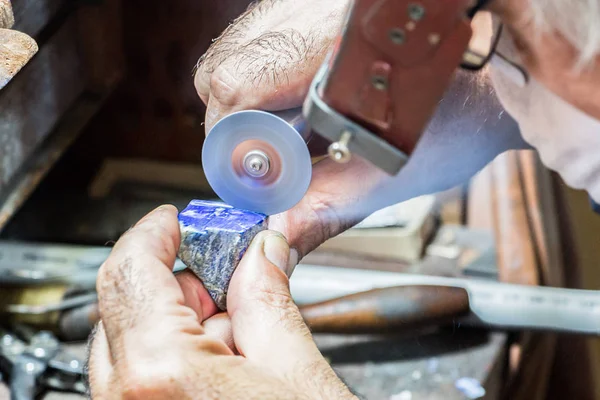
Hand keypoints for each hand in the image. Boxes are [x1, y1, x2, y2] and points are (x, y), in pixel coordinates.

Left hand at [87, 205, 355, 399]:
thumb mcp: (297, 372)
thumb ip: (268, 299)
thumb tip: (262, 252)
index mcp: (163, 374)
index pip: (131, 269)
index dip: (155, 232)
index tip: (175, 219)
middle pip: (126, 304)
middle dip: (178, 280)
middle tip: (227, 272)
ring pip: (130, 342)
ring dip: (177, 320)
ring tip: (237, 330)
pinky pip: (137, 379)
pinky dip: (172, 356)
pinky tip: (222, 364)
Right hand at [195, 0, 525, 261]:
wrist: (494, 81)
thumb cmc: (461, 118)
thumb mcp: (387, 174)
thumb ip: (323, 209)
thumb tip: (276, 238)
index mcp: (332, 50)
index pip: (235, 89)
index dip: (231, 143)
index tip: (250, 178)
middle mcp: (310, 14)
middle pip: (222, 69)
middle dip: (233, 125)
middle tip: (268, 160)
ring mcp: (307, 5)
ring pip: (234, 53)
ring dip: (247, 104)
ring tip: (291, 133)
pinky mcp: (311, 7)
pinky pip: (260, 42)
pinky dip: (265, 82)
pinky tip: (302, 107)